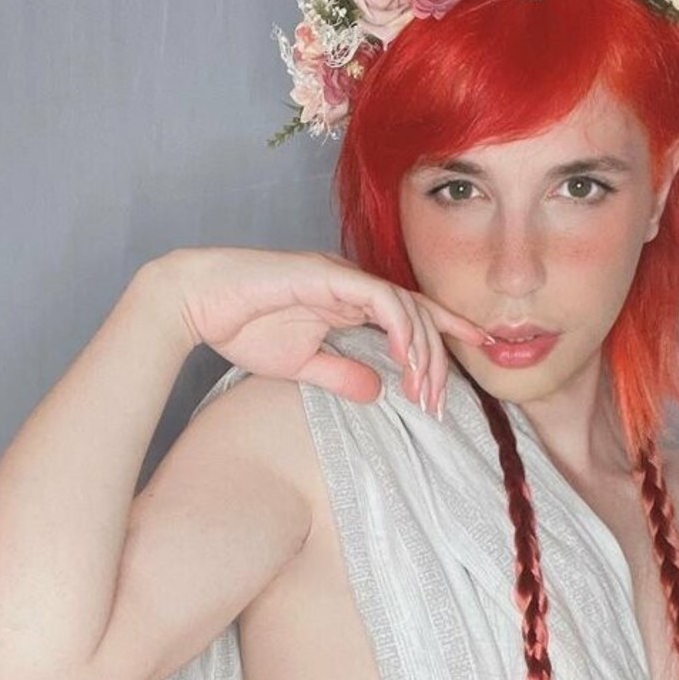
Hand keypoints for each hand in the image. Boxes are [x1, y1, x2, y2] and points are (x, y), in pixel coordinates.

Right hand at [151, 246, 490, 410]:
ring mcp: (342, 276)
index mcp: (350, 302)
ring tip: (423, 392)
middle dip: (439, 358)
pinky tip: (406, 358)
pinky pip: (379, 298)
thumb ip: (342, 375)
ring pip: (406, 306)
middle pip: (419, 314)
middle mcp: (353, 285)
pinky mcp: (327, 275)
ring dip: (421, 351)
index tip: (481, 352)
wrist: (197, 303)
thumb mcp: (301, 366)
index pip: (413, 314)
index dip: (449, 332)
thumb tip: (378, 392)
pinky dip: (400, 326)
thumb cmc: (241, 327)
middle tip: (439, 403)